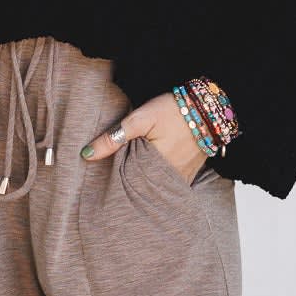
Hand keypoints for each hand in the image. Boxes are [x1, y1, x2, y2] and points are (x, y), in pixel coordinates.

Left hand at [79, 90, 206, 183]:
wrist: (209, 108)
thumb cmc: (174, 110)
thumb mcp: (140, 119)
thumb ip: (114, 137)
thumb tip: (86, 154)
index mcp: (154, 166)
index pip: (126, 182)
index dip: (113, 181)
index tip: (101, 181)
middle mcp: (168, 177)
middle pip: (141, 187)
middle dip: (128, 185)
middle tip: (112, 184)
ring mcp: (181, 177)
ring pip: (155, 186)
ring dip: (143, 184)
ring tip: (130, 180)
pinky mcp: (189, 173)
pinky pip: (169, 183)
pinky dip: (158, 181)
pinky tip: (149, 176)